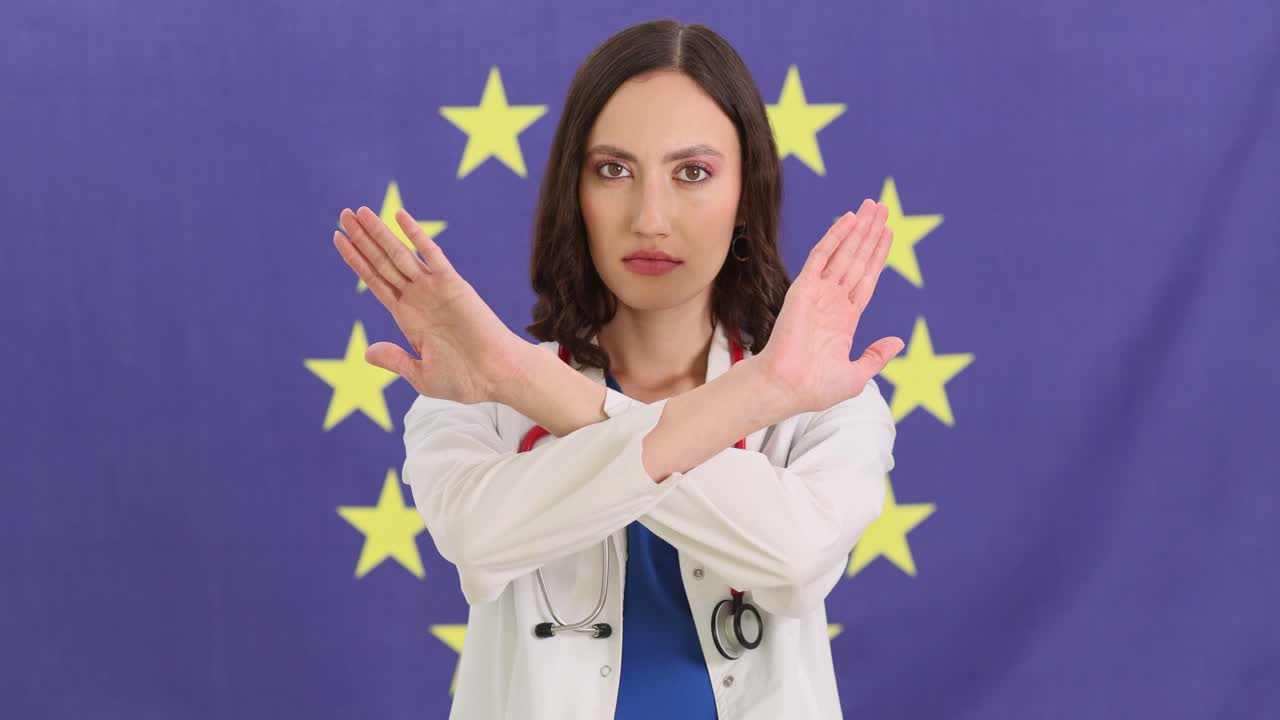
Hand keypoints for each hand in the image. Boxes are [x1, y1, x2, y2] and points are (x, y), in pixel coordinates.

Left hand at [332, 206, 529, 403]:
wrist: (494, 377)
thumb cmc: (463, 379)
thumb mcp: (420, 374)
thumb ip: (394, 360)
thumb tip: (367, 353)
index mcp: (406, 316)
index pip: (375, 280)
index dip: (356, 260)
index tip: (338, 238)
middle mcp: (417, 297)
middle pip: (382, 261)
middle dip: (362, 238)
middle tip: (344, 214)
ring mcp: (433, 288)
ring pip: (399, 254)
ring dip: (379, 233)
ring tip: (359, 212)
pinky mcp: (452, 284)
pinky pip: (430, 254)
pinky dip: (415, 235)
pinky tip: (399, 216)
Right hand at [753, 198, 904, 415]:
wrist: (788, 388)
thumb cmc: (816, 388)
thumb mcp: (856, 375)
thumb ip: (876, 356)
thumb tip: (897, 341)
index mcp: (846, 319)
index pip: (866, 278)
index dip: (878, 255)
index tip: (888, 234)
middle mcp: (833, 301)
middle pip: (858, 259)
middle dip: (870, 234)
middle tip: (882, 208)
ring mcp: (819, 293)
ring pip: (844, 252)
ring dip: (858, 229)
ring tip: (872, 206)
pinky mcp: (804, 288)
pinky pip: (821, 256)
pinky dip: (835, 237)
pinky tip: (849, 219)